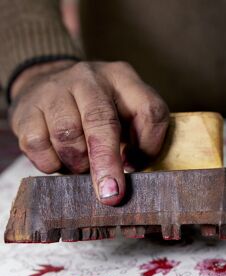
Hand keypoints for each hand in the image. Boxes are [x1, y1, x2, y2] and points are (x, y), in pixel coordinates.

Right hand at [10, 60, 168, 204]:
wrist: (45, 84)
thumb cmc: (95, 112)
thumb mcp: (125, 116)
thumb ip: (138, 140)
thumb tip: (129, 169)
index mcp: (122, 79)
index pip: (148, 110)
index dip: (147, 145)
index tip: (135, 167)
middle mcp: (89, 78)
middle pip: (101, 120)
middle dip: (107, 163)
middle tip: (111, 195)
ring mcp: (54, 90)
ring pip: (67, 136)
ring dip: (77, 163)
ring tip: (81, 165)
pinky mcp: (26, 109)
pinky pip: (38, 145)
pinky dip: (52, 163)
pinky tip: (59, 158)